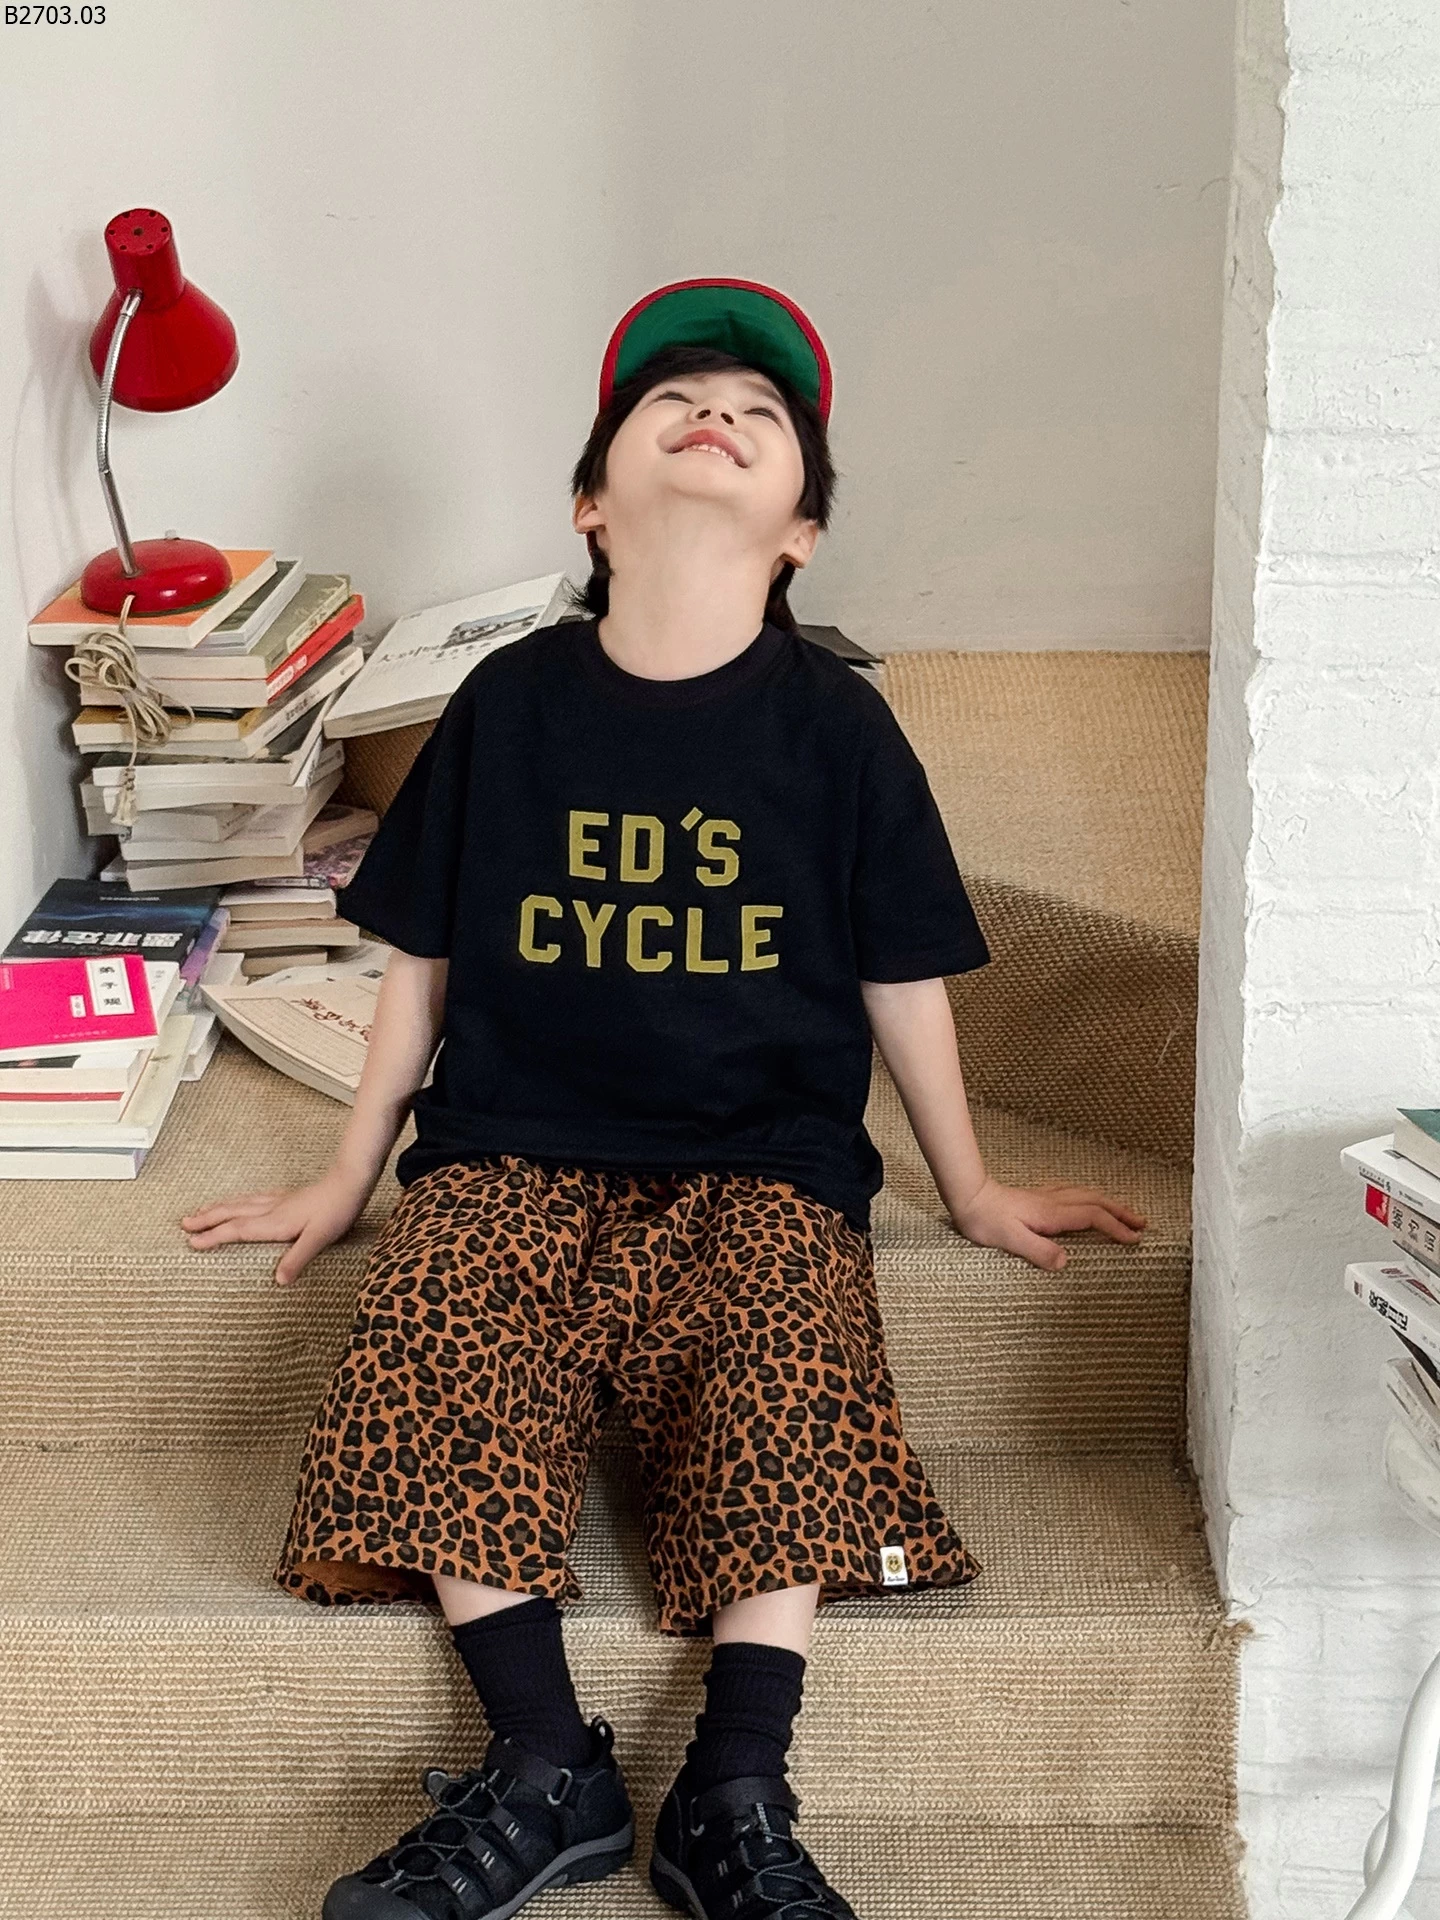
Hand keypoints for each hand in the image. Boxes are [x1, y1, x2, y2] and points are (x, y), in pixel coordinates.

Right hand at [179, 1171, 370, 1286]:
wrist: (350, 1181)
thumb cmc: (337, 1211)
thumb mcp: (320, 1238)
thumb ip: (298, 1258)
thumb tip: (278, 1281)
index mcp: (275, 1222)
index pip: (237, 1230)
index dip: (214, 1236)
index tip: (191, 1241)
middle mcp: (271, 1210)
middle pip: (232, 1213)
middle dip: (207, 1219)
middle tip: (183, 1223)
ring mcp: (278, 1200)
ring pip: (240, 1203)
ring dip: (218, 1208)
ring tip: (200, 1211)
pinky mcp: (286, 1196)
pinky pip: (252, 1198)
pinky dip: (237, 1201)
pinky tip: (238, 1202)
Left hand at [948, 1176, 1146, 1272]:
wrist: (968, 1197)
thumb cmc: (984, 1221)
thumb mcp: (1010, 1240)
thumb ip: (1038, 1251)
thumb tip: (1066, 1262)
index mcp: (1051, 1214)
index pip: (1092, 1217)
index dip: (1115, 1227)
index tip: (1134, 1239)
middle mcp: (1053, 1202)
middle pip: (1096, 1202)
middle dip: (1121, 1212)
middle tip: (1143, 1224)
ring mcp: (1046, 1197)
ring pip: (1086, 1195)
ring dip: (1109, 1203)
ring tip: (1126, 1212)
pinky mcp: (1037, 1197)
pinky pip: (1074, 1193)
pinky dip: (1091, 1198)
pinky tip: (1089, 1201)